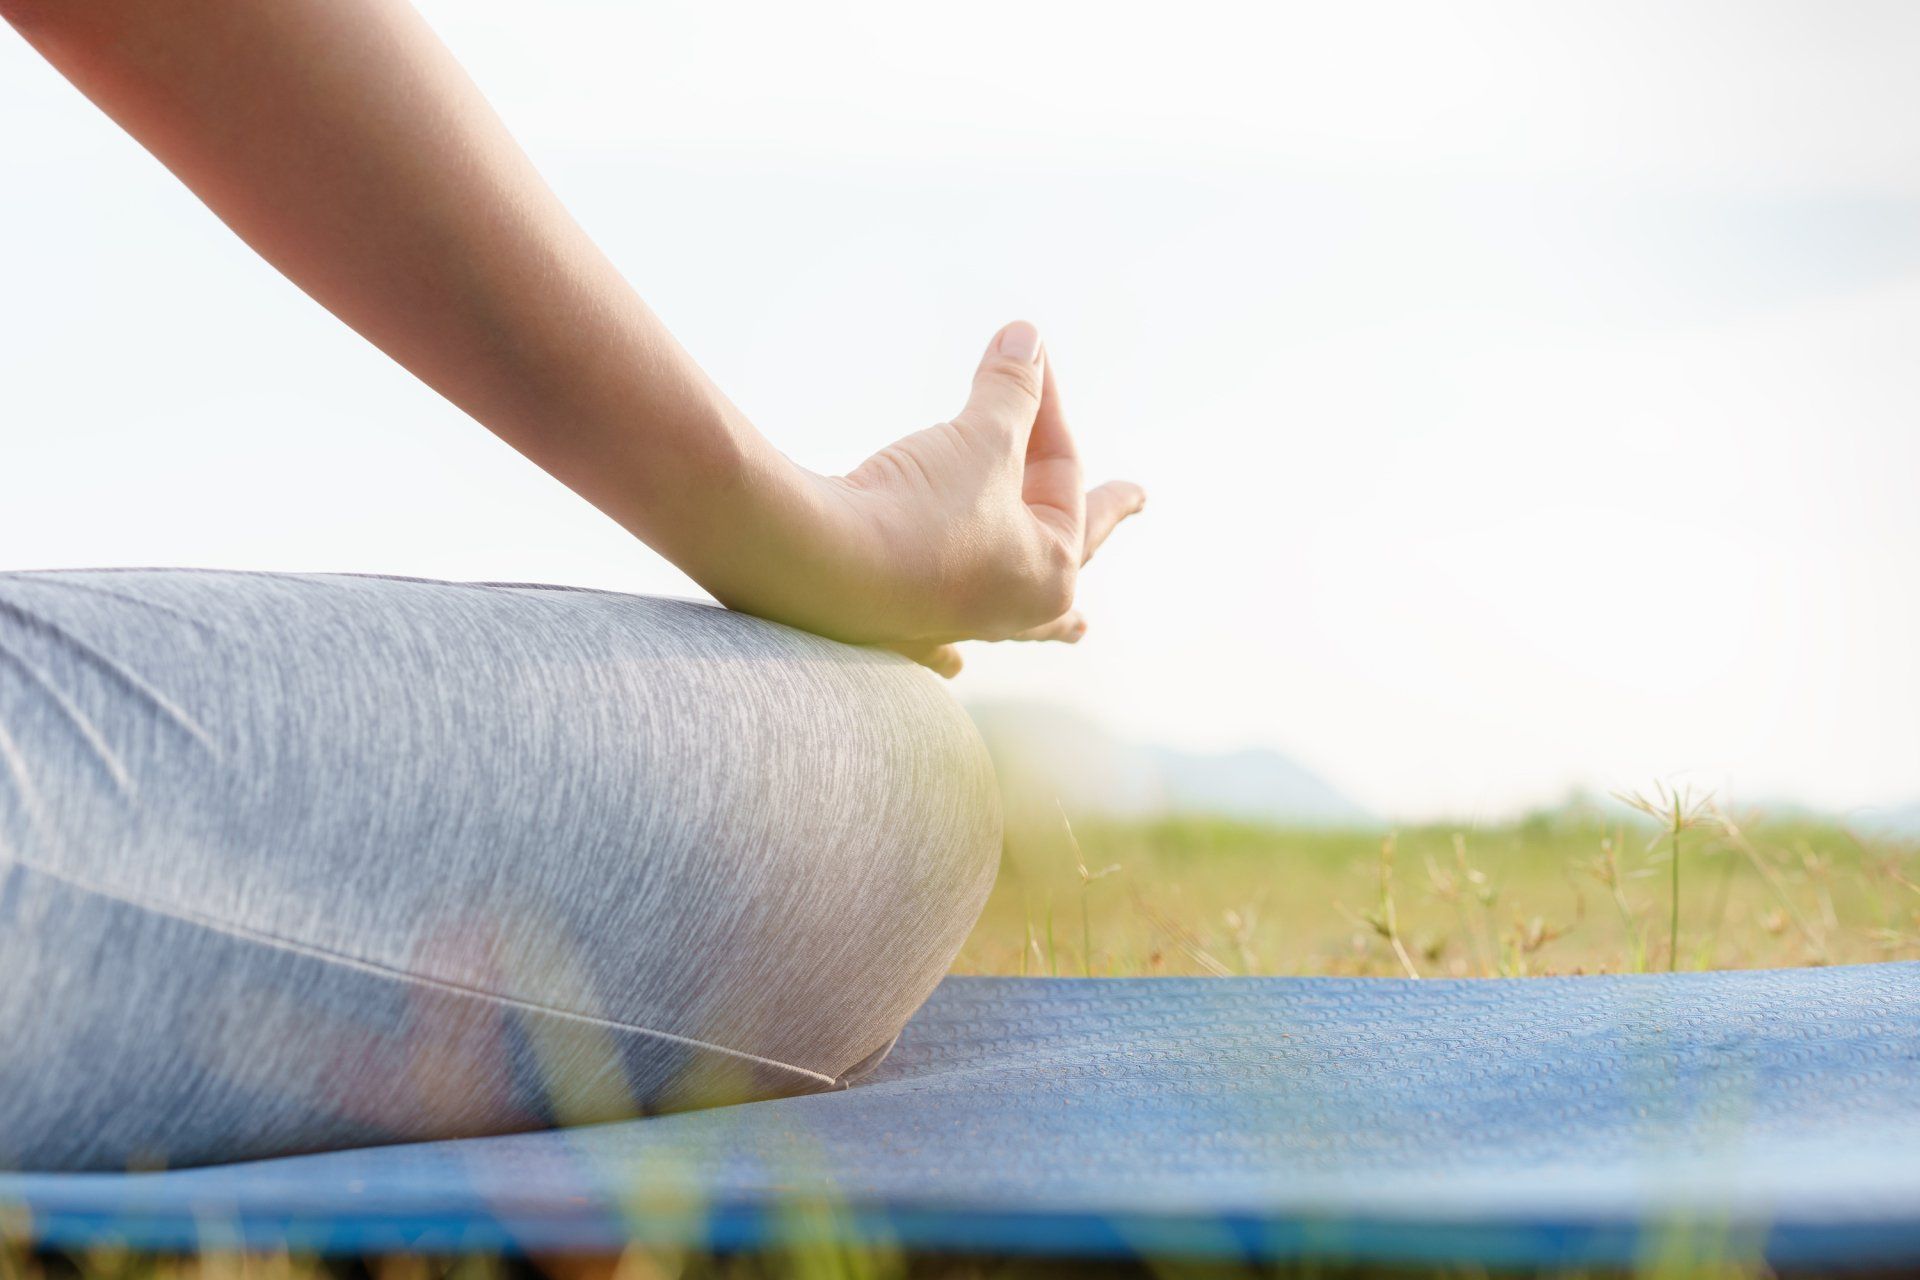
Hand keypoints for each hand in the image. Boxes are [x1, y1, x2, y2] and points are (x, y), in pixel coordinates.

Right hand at [764, 321, 1144, 675]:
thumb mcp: (978, 439)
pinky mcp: (900, 628)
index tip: (1027, 353)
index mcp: (1050, 571)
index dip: (1045, 403)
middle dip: (1100, 520)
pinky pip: (938, 643)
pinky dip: (949, 650)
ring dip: (1045, 609)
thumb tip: (1026, 335)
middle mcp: (1011, 608)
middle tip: (1135, 500)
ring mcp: (957, 624)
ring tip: (1077, 626)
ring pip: (1014, 606)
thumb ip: (1010, 389)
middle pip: (1067, 548)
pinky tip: (955, 663)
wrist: (825, 566)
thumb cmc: (920, 510)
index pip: (1061, 471)